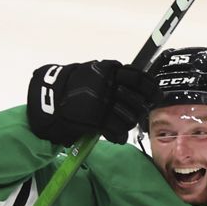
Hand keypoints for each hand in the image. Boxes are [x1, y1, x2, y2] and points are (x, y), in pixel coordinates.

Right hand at [26, 60, 154, 144]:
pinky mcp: (97, 119)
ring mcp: (103, 102)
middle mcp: (108, 85)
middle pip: (137, 100)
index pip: (139, 78)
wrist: (50, 98)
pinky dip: (118, 135)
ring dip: (128, 123)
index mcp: (109, 70)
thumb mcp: (94, 73)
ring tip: (122, 124)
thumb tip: (138, 86)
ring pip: (129, 117)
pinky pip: (116, 130)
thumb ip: (114, 78)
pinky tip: (116, 135)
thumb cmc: (73, 86)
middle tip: (136, 113)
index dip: (151, 88)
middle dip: (139, 109)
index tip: (156, 95)